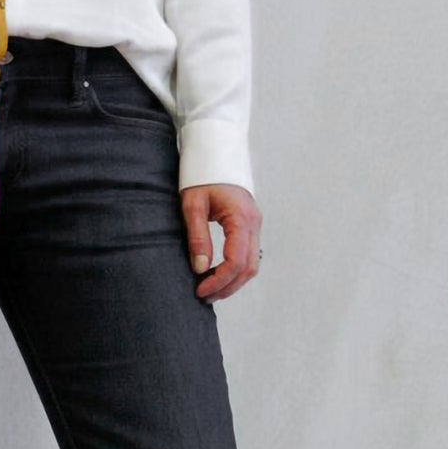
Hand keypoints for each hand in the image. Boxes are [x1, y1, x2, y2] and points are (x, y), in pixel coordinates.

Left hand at [180, 183, 261, 302]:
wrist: (214, 152)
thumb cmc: (201, 175)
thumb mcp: (192, 205)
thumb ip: (197, 237)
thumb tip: (200, 268)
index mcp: (241, 219)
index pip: (236, 261)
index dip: (219, 281)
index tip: (200, 290)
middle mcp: (254, 224)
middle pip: (248, 268)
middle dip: (227, 287)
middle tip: (204, 297)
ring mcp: (255, 224)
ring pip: (252, 264)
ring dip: (233, 281)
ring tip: (209, 290)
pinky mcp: (250, 225)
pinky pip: (249, 254)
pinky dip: (236, 269)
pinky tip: (218, 274)